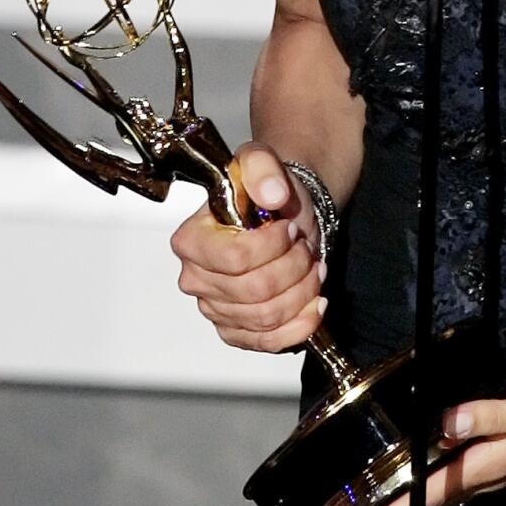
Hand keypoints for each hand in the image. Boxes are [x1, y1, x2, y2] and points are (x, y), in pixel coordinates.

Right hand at [170, 141, 326, 351]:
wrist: (281, 215)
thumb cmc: (264, 193)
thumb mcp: (262, 163)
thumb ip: (262, 168)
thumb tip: (271, 194)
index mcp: (191, 241)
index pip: (236, 259)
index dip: (273, 246)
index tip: (288, 228)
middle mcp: (196, 279)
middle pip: (255, 291)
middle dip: (294, 267)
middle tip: (304, 247)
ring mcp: (215, 310)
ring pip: (267, 317)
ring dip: (302, 290)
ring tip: (311, 266)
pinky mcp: (237, 331)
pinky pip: (269, 342)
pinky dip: (300, 325)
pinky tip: (314, 303)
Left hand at [329, 362, 505, 505]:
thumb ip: (494, 414)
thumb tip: (448, 423)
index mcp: (489, 463)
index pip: (427, 496)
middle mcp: (488, 475)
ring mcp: (495, 471)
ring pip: (437, 501)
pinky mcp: (500, 460)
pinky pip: (452, 487)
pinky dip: (425, 498)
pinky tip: (415, 498)